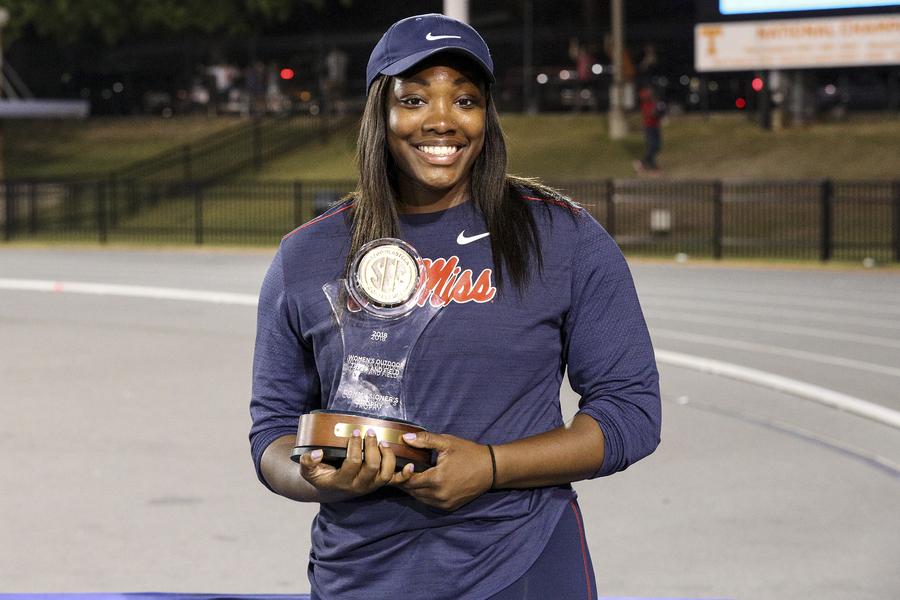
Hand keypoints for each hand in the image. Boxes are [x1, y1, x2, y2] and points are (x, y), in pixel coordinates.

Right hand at [299, 428, 413, 501]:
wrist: (330, 488)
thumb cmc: (321, 475)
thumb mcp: (309, 471)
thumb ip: (308, 462)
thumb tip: (316, 453)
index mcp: (342, 481)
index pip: (352, 463)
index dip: (355, 446)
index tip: (355, 432)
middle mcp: (359, 486)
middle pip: (372, 467)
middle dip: (372, 447)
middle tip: (371, 432)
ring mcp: (371, 486)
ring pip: (385, 474)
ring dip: (387, 456)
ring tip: (383, 441)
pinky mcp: (380, 484)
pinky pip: (396, 482)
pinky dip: (405, 475)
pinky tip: (410, 465)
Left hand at [396, 431, 492, 511]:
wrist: (491, 469)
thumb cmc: (469, 453)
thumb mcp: (447, 442)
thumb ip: (424, 440)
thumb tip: (405, 438)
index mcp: (437, 479)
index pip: (409, 481)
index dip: (402, 474)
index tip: (400, 465)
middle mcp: (439, 495)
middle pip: (412, 491)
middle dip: (405, 481)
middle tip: (402, 470)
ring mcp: (445, 503)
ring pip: (420, 499)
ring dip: (414, 489)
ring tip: (412, 476)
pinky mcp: (450, 507)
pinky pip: (430, 503)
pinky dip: (424, 495)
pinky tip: (425, 484)